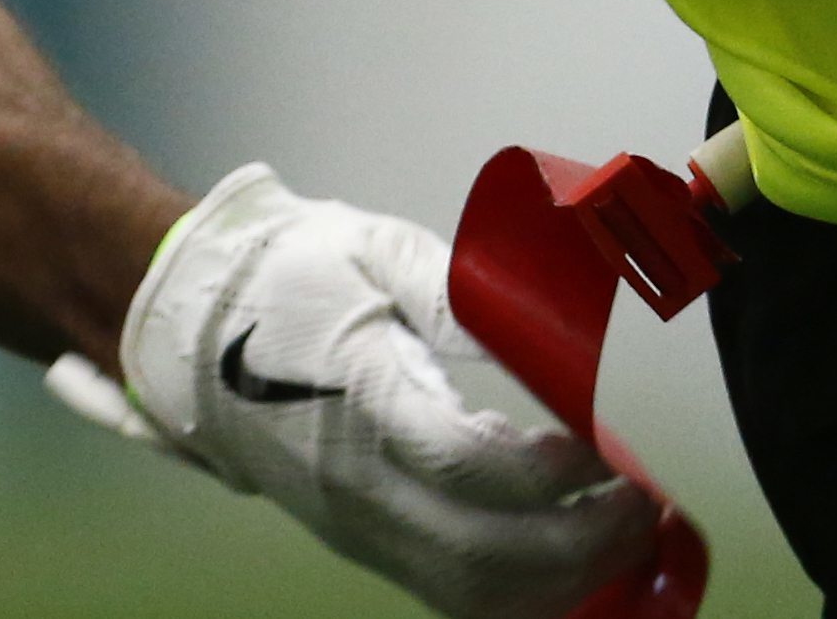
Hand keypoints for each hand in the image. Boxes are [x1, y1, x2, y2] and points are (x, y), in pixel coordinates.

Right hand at [45, 165, 651, 618]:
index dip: (547, 470)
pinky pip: (447, 593)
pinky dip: (519, 596)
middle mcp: (356, 483)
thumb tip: (533, 314)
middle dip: (578, 543)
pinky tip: (572, 563)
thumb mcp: (371, 251)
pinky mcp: (364, 541)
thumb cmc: (289, 280)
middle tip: (644, 505)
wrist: (192, 331)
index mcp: (362, 399)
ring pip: (465, 592)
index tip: (603, 445)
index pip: (463, 463)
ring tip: (623, 536)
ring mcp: (357, 525)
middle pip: (478, 554)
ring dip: (558, 582)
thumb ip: (452, 289)